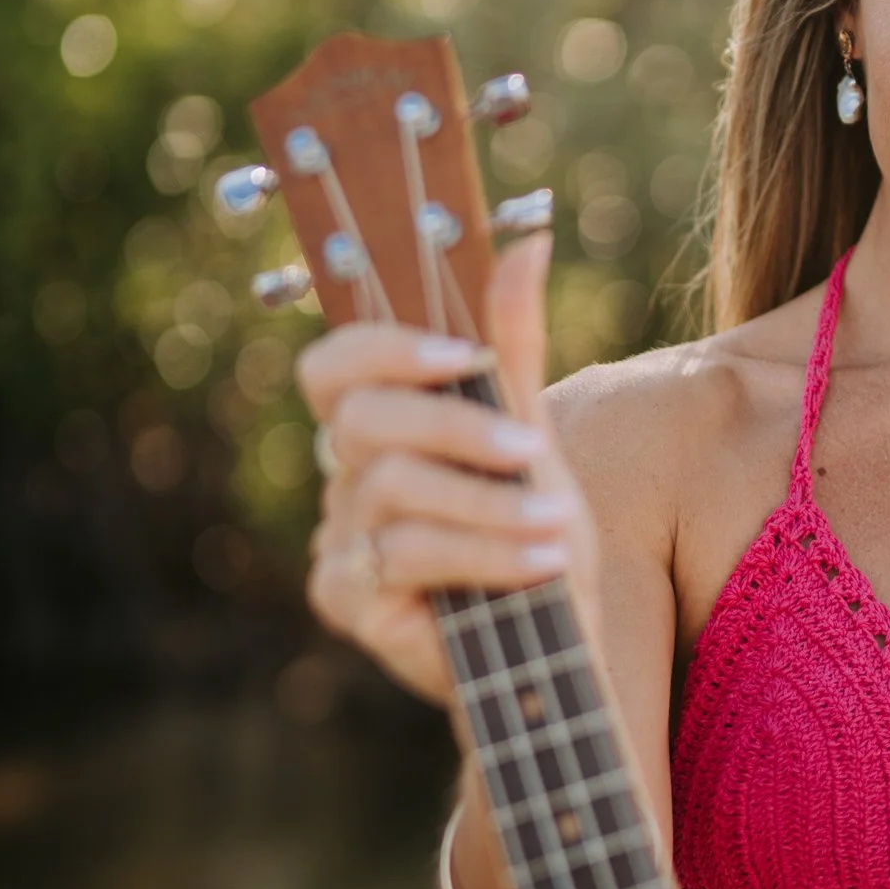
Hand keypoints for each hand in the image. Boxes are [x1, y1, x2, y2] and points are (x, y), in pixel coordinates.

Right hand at [295, 233, 599, 713]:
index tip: (459, 353)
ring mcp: (335, 538)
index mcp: (378, 426)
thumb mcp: (535, 434)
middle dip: (456, 427)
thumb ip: (513, 345)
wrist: (555, 648)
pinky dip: (482, 552)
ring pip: (390, 488)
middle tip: (529, 449)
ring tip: (555, 523)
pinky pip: (404, 555)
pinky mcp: (344, 597)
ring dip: (486, 502)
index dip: (383, 346)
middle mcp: (342, 478)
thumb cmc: (538, 535)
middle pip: (361, 417)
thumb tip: (528, 239)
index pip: (334, 363)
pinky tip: (537, 563)